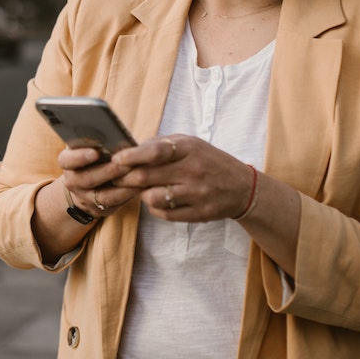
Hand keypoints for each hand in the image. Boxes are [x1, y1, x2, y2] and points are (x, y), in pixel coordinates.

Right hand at [58, 146, 135, 217]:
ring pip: (104, 195)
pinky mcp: (99, 209)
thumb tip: (114, 133)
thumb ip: (97, 141)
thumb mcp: (90, 146)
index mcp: (68, 161)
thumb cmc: (95, 156)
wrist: (87, 184)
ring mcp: (84, 198)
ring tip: (139, 175)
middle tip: (126, 163)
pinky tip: (142, 186)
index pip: (67, 160)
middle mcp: (72, 181)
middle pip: (87, 179)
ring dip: (123, 186)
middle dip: (108, 171)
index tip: (95, 152)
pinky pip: (115, 204)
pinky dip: (129, 195)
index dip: (79, 157)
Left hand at [110, 135, 253, 221]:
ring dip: (143, 195)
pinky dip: (156, 209)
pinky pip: (165, 214)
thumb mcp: (191, 144)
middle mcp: (193, 171)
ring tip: (145, 190)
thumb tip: (131, 148)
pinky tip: (160, 201)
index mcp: (189, 149)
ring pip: (153, 198)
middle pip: (147, 177)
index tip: (116, 160)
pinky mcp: (200, 214)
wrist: (243, 187)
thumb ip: (162, 144)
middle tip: (118, 178)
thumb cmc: (209, 161)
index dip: (131, 156)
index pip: (154, 152)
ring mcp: (197, 194)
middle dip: (126, 178)